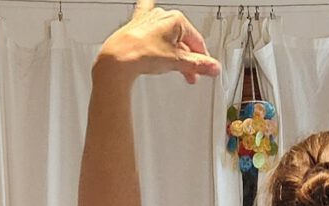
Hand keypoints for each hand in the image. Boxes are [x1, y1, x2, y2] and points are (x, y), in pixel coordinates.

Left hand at [96, 1, 220, 83]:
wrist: (116, 59)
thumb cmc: (141, 54)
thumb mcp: (176, 62)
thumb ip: (198, 65)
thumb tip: (213, 67)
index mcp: (176, 19)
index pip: (197, 41)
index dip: (201, 58)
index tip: (203, 70)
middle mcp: (162, 15)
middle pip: (182, 39)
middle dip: (186, 58)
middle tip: (189, 75)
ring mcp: (149, 19)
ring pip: (168, 34)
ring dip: (173, 49)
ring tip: (171, 65)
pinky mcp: (137, 25)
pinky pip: (146, 15)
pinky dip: (150, 13)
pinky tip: (150, 4)